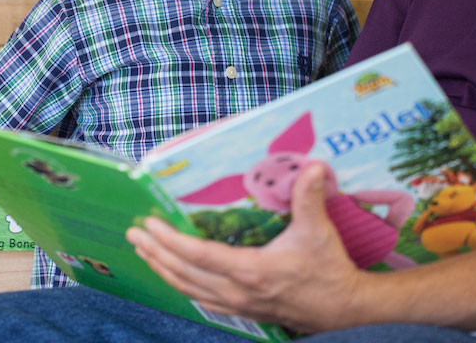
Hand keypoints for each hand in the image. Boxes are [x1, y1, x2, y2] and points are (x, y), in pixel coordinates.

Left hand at [126, 163, 368, 332]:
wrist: (342, 307)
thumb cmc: (327, 267)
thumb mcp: (318, 230)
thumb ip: (309, 197)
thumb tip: (312, 166)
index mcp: (249, 270)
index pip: (197, 255)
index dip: (169, 239)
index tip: (148, 224)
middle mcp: (236, 290)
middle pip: (183, 272)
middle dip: (155, 252)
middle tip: (133, 233)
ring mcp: (237, 304)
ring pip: (188, 289)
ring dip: (162, 269)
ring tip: (144, 251)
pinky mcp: (242, 310)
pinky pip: (201, 298)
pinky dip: (181, 284)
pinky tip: (174, 275)